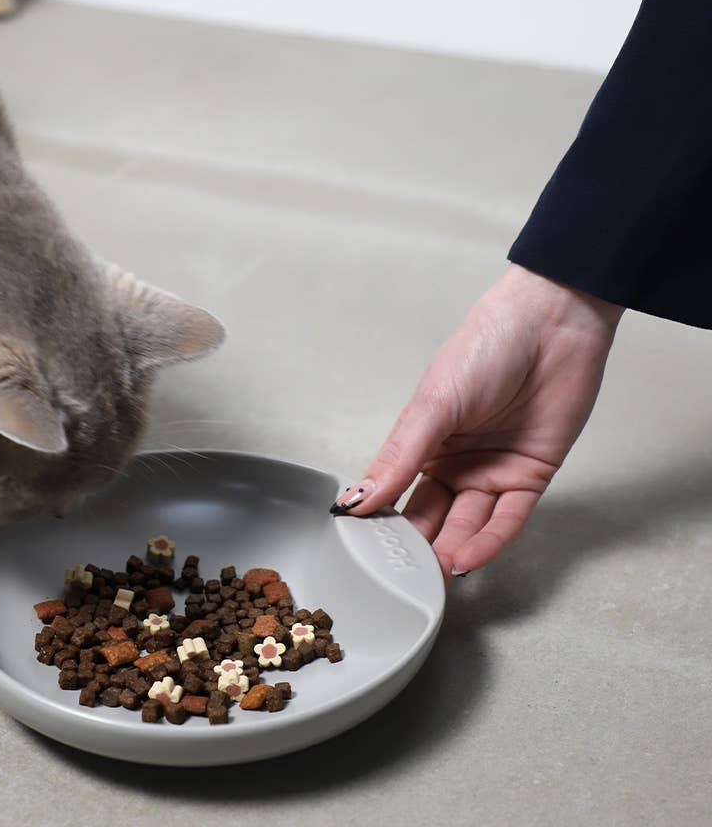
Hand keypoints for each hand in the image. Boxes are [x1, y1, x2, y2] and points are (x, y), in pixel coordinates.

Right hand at [337, 264, 623, 576]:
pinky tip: (468, 559)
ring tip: (433, 577)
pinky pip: (508, 520)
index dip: (382, 524)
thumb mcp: (432, 404)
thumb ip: (398, 456)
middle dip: (418, 549)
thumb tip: (356, 499)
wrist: (551, 326)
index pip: (397, 494)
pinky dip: (489, 541)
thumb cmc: (485, 348)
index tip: (365, 554)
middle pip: (433, 517)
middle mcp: (456, 462)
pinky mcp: (531, 477)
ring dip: (453, 551)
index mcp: (423, 443)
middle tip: (400, 580)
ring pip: (469, 525)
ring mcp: (493, 471)